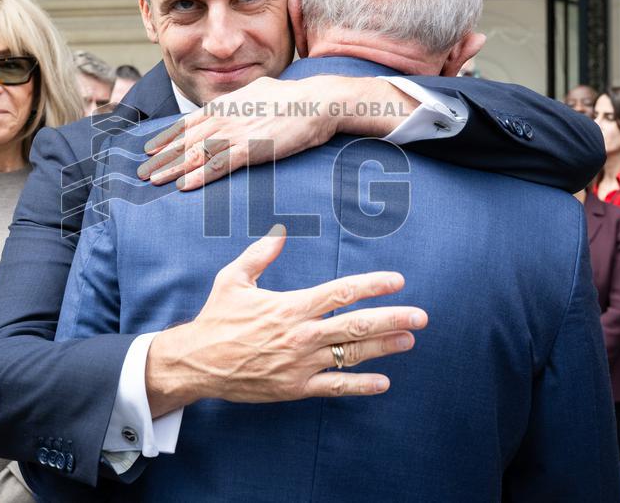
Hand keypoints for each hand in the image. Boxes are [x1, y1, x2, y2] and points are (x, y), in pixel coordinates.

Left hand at [138, 76, 416, 190]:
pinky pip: (218, 165)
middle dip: (162, 157)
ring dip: (173, 169)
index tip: (151, 149)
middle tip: (142, 172)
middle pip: (186, 139)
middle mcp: (226, 116)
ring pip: (196, 153)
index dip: (168, 137)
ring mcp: (237, 132)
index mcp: (227, 103)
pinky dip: (198, 176)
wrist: (317, 101)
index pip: (189, 122)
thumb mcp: (259, 92)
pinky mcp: (251, 149)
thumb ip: (241, 101)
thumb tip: (232, 105)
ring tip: (154, 181)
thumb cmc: (294, 99)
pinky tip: (183, 186)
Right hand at [145, 225, 427, 416]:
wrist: (198, 362)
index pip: (342, 292)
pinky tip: (383, 382)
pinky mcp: (296, 387)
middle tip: (421, 316)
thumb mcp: (234, 278)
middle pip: (357, 324)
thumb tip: (279, 232)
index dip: (373, 285)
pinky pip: (335, 387)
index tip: (397, 280)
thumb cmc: (217, 318)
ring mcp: (301, 363)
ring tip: (409, 340)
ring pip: (352, 354)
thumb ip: (260, 255)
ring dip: (384, 347)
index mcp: (291, 306)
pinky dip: (361, 385)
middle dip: (392, 318)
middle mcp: (302, 334)